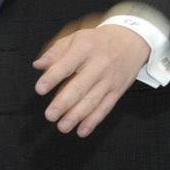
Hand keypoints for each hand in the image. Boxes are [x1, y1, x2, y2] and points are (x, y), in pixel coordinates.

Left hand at [34, 22, 149, 136]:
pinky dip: (94, 120)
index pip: (66, 65)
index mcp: (85, 49)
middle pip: (81, 86)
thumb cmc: (97, 41)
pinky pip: (106, 107)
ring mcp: (110, 79)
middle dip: (64, 102)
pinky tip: (82, 130)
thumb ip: (55, 53)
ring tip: (63, 126)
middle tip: (51, 115)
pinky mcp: (118, 90)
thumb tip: (38, 65)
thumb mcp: (75, 39)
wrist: (131, 40)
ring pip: (93, 100)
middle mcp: (99, 65)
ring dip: (77, 116)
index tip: (40, 89)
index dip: (53, 78)